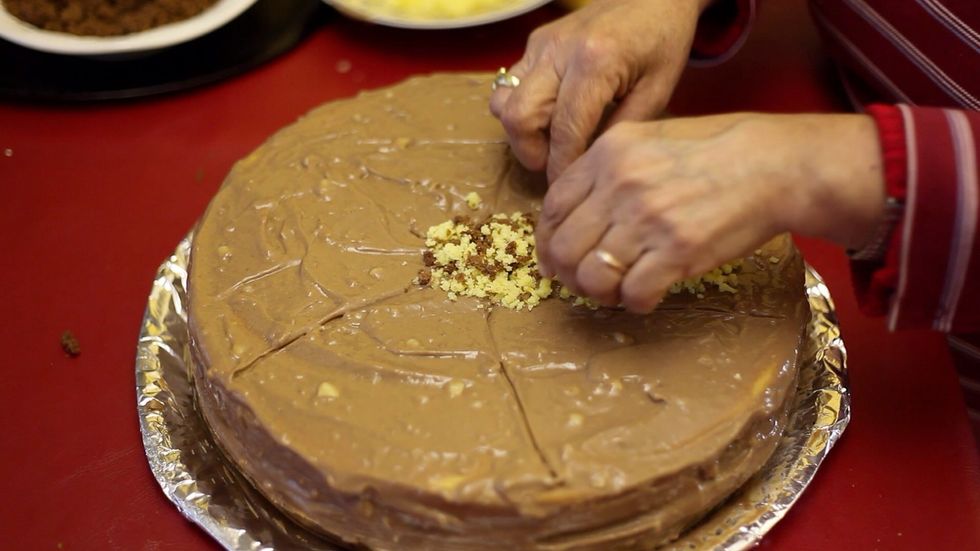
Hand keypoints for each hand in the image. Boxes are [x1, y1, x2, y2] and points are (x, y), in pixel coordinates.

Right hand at [489, 0, 711, 182]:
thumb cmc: (663, 43)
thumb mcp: (657, 93)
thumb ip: (619, 132)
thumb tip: (584, 169)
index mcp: (596, 63)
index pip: (564, 132)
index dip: (561, 168)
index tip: (565, 189)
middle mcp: (560, 51)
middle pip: (519, 118)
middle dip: (532, 153)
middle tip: (553, 166)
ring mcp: (542, 44)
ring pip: (504, 102)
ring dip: (522, 132)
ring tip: (550, 141)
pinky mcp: (535, 42)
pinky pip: (509, 85)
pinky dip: (521, 108)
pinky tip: (548, 116)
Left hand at [535, 113, 885, 312]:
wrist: (776, 165)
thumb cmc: (716, 150)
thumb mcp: (650, 137)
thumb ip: (607, 168)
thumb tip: (572, 212)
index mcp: (608, 153)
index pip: (551, 207)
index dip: (548, 240)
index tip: (557, 257)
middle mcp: (620, 184)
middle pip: (563, 247)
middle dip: (569, 274)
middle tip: (587, 281)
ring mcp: (648, 218)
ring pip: (591, 277)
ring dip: (599, 293)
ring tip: (617, 290)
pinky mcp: (678, 251)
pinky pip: (633, 294)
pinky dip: (635, 302)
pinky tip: (647, 295)